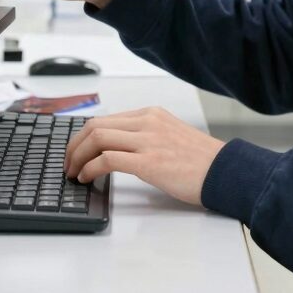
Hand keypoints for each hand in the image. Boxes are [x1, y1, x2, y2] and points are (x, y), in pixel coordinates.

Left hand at [64, 107, 225, 205]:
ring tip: (73, 173)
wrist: (224, 172)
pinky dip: (90, 168)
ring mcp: (148, 140)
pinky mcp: (149, 162)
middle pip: (95, 125)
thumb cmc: (200, 161)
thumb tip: (114, 150)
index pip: (105, 119)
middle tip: (67, 164)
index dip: (82, 136)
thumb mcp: (169, 135)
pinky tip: (87, 178)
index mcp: (151, 114)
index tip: (75, 151)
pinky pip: (107, 159)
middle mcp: (147, 122)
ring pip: (97, 138)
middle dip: (73, 145)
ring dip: (77, 157)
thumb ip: (145, 136)